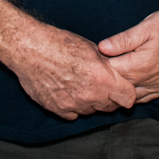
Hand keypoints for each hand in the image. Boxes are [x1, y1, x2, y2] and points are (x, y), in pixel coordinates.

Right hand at [8, 23, 136, 119]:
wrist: (30, 50)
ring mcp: (74, 105)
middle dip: (110, 98)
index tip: (123, 88)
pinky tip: (68, 91)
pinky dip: (74, 106)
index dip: (127, 92)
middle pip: (111, 107)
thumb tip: (115, 72)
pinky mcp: (58, 109)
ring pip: (92, 111)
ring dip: (91, 102)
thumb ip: (106, 65)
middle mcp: (90, 95)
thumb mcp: (90, 48)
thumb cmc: (59, 44)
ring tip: (81, 85)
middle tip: (101, 85)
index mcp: (102, 78)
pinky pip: (74, 114)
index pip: (128, 97)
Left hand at [98, 5, 158, 103]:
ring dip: (119, 91)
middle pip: (120, 87)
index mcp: (142, 64)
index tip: (89, 61)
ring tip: (108, 83)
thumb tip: (101, 47)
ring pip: (132, 97)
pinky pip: (147, 98)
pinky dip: (134, 96)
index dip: (99, 67)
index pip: (112, 72)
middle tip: (94, 73)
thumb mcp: (146, 26)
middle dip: (106, 81)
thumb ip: (123, 40)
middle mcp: (151, 79)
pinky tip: (127, 89)